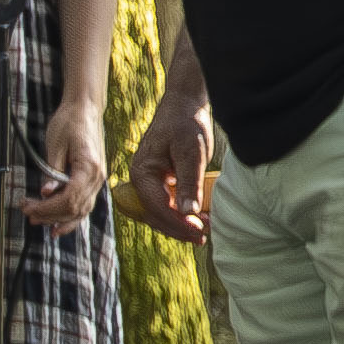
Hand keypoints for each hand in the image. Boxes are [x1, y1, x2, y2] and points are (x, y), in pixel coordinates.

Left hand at [22, 98, 109, 233]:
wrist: (85, 109)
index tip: (29, 208)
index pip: (69, 199)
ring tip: (39, 221)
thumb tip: (46, 193)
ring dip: (60, 219)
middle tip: (28, 214)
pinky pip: (85, 204)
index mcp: (89, 167)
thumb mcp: (55, 144)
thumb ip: (52, 171)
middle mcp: (98, 177)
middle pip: (75, 208)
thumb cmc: (69, 122)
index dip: (48, 208)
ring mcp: (98, 180)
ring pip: (82, 211)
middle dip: (50, 215)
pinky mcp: (94, 179)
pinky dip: (72, 217)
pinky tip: (59, 224)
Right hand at [120, 85, 212, 240]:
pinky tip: (197, 219)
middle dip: (179, 229)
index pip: (157, 207)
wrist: (184, 106)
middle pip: (155, 215)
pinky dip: (180, 215)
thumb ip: (189, 182)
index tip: (199, 232)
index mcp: (142, 173)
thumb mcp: (191, 152)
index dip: (178, 223)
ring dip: (179, 225)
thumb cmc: (186, 124)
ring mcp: (149, 182)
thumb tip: (187, 212)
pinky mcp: (160, 182)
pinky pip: (166, 205)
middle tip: (203, 237)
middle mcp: (141, 180)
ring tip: (203, 231)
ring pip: (160, 213)